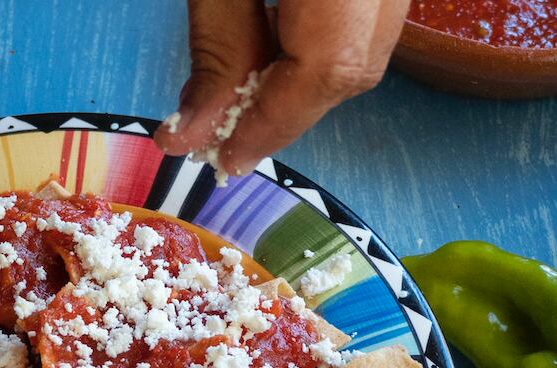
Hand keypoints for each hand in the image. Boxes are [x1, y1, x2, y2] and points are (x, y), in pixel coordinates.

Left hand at [156, 0, 410, 176]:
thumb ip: (215, 47)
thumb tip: (192, 134)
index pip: (328, 67)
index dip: (272, 124)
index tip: (224, 158)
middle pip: (353, 66)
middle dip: (284, 108)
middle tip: (221, 130)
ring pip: (364, 48)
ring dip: (299, 78)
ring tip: (237, 83)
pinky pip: (364, 21)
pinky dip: (314, 43)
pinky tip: (269, 39)